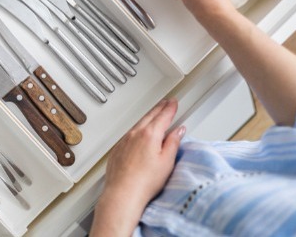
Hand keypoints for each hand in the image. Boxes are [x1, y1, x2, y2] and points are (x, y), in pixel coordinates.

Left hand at [90, 99, 184, 236]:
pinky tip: (139, 132)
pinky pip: (129, 133)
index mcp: (149, 135)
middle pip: (149, 116)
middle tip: (166, 102)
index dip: (170, 108)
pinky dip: (137, 128)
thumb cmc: (144, 181)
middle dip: (159, 108)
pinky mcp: (117, 149)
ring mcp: (124, 141)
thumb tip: (178, 131)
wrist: (122, 193)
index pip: (162, 116)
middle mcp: (134, 135)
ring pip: (138, 124)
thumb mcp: (167, 161)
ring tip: (154, 113)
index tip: (174, 102)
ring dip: (148, 116)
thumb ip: (173, 143)